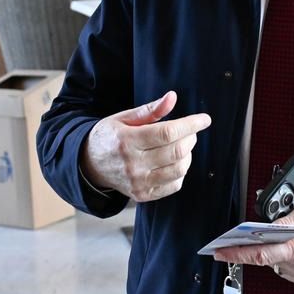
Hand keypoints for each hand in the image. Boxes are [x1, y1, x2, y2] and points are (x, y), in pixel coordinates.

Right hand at [80, 91, 210, 201]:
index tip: (204, 120)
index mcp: (127, 140)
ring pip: (178, 170)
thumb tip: (172, 97)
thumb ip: (150, 110)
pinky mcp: (142, 195)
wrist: (89, 165)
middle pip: (176, 151)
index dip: (190, 125)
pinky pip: (173, 186)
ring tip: (182, 145)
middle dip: (191, 138)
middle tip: (190, 132)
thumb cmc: (109, 136)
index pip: (167, 133)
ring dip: (188, 155)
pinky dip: (181, 172)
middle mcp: (133, 164)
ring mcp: (138, 182)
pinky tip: (174, 161)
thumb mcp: (124, 118)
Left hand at [213, 198, 293, 287]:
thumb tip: (263, 228)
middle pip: (267, 259)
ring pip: (276, 264)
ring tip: (291, 235)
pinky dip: (285, 257)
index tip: (220, 252)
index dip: (237, 253)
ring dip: (276, 250)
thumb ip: (285, 219)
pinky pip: (287, 268)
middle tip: (256, 234)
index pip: (261, 254)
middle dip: (259, 245)